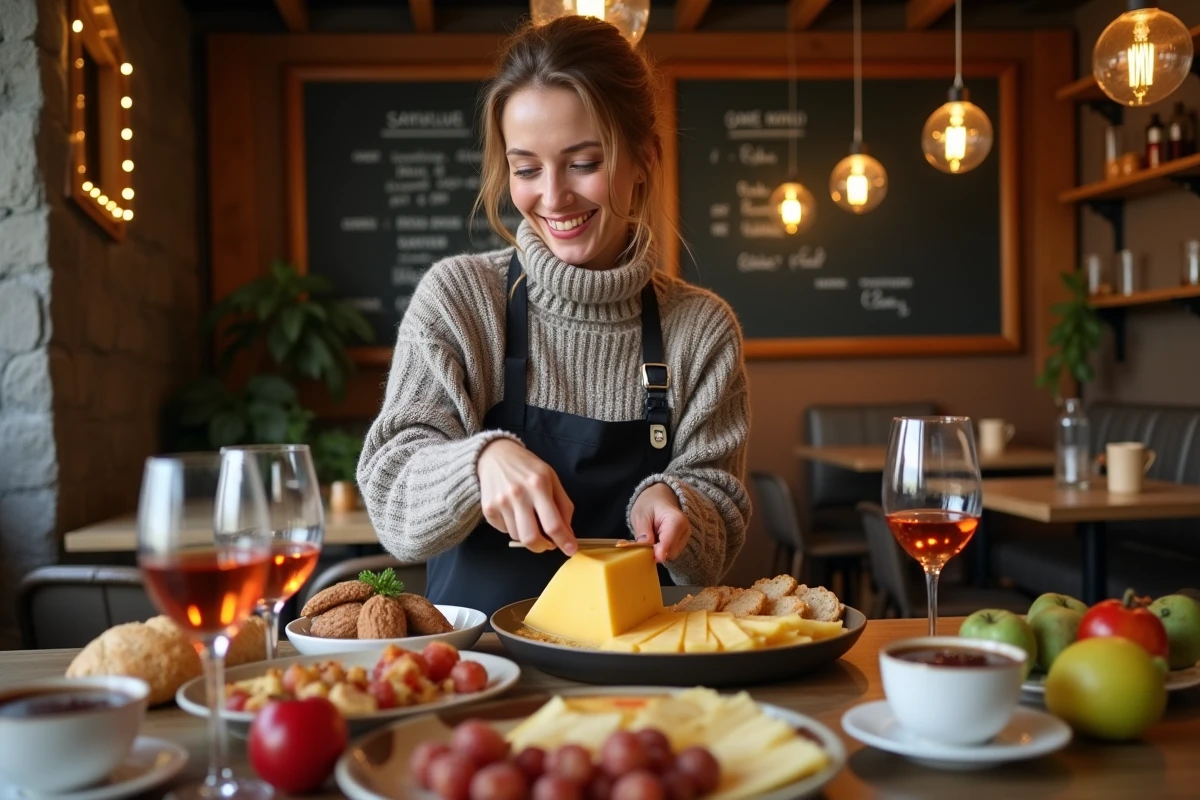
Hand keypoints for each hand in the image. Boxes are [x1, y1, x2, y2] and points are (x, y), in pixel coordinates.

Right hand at [477, 439, 575, 554]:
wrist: (494, 455)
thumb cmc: (527, 467)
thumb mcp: (551, 478)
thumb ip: (563, 505)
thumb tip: (568, 532)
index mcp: (539, 485)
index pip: (553, 523)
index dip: (564, 541)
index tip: (571, 550)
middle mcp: (518, 495)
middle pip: (531, 538)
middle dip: (543, 547)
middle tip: (548, 544)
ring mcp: (500, 502)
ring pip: (517, 536)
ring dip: (528, 534)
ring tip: (529, 518)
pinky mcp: (488, 509)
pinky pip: (504, 530)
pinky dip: (512, 527)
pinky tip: (513, 512)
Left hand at [630, 482, 689, 563]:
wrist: (660, 497)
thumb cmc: (649, 504)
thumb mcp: (641, 515)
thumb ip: (643, 532)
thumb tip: (645, 550)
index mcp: (676, 521)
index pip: (668, 545)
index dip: (656, 553)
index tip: (646, 554)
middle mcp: (685, 530)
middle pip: (670, 553)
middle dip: (656, 552)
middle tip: (645, 542)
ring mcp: (686, 536)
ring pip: (671, 555)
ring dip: (659, 551)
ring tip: (652, 537)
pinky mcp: (683, 541)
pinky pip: (671, 552)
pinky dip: (662, 550)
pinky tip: (657, 539)